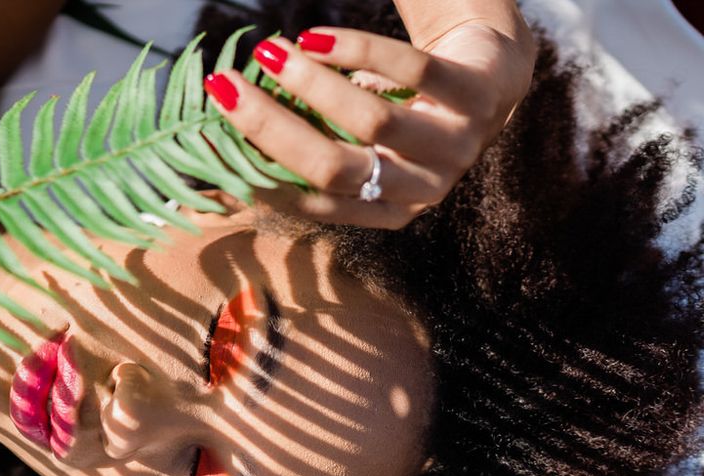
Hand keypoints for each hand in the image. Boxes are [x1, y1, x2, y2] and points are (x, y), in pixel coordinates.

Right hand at [203, 24, 534, 228]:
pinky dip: (356, 51)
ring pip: (373, 124)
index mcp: (389, 209)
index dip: (262, 176)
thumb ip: (308, 145)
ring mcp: (456, 145)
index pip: (317, 205)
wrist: (488, 77)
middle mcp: (424, 189)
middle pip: (336, 169)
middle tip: (228, 87)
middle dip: (273, 128)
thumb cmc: (406, 112)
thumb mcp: (357, 141)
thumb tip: (218, 149)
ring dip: (312, 85)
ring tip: (271, 51)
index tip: (215, 138)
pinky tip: (317, 38)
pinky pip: (411, 70)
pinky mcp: (476, 95)